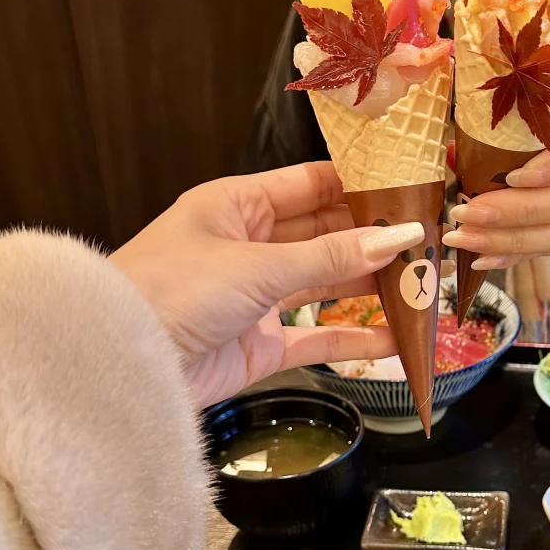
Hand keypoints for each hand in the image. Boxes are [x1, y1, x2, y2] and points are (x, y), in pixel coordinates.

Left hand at [111, 162, 422, 406]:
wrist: (121, 364)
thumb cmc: (170, 292)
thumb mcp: (257, 266)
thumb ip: (332, 257)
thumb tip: (398, 237)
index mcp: (236, 205)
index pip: (311, 184)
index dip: (360, 186)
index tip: (411, 188)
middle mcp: (248, 245)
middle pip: (325, 235)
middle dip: (374, 239)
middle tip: (429, 241)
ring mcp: (254, 297)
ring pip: (325, 285)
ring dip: (371, 286)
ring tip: (423, 286)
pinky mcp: (258, 345)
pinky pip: (316, 336)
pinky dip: (353, 337)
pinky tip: (395, 338)